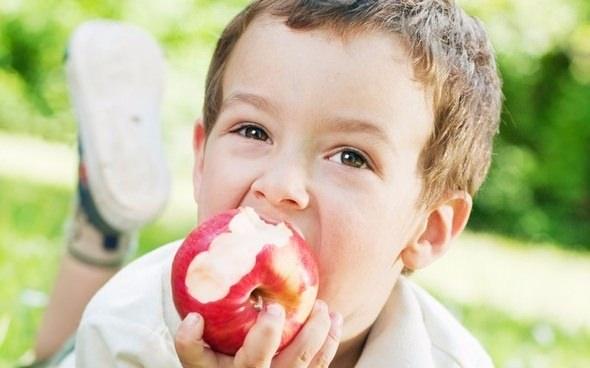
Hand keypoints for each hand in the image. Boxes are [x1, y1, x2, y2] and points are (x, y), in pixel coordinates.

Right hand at [174, 300, 342, 367]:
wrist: (243, 362)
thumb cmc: (225, 326)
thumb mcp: (214, 315)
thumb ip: (216, 284)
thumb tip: (227, 224)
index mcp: (210, 363)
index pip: (192, 355)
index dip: (189, 340)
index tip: (194, 318)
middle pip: (251, 363)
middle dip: (266, 337)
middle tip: (275, 309)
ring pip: (293, 367)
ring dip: (311, 336)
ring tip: (321, 308)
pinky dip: (328, 343)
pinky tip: (333, 318)